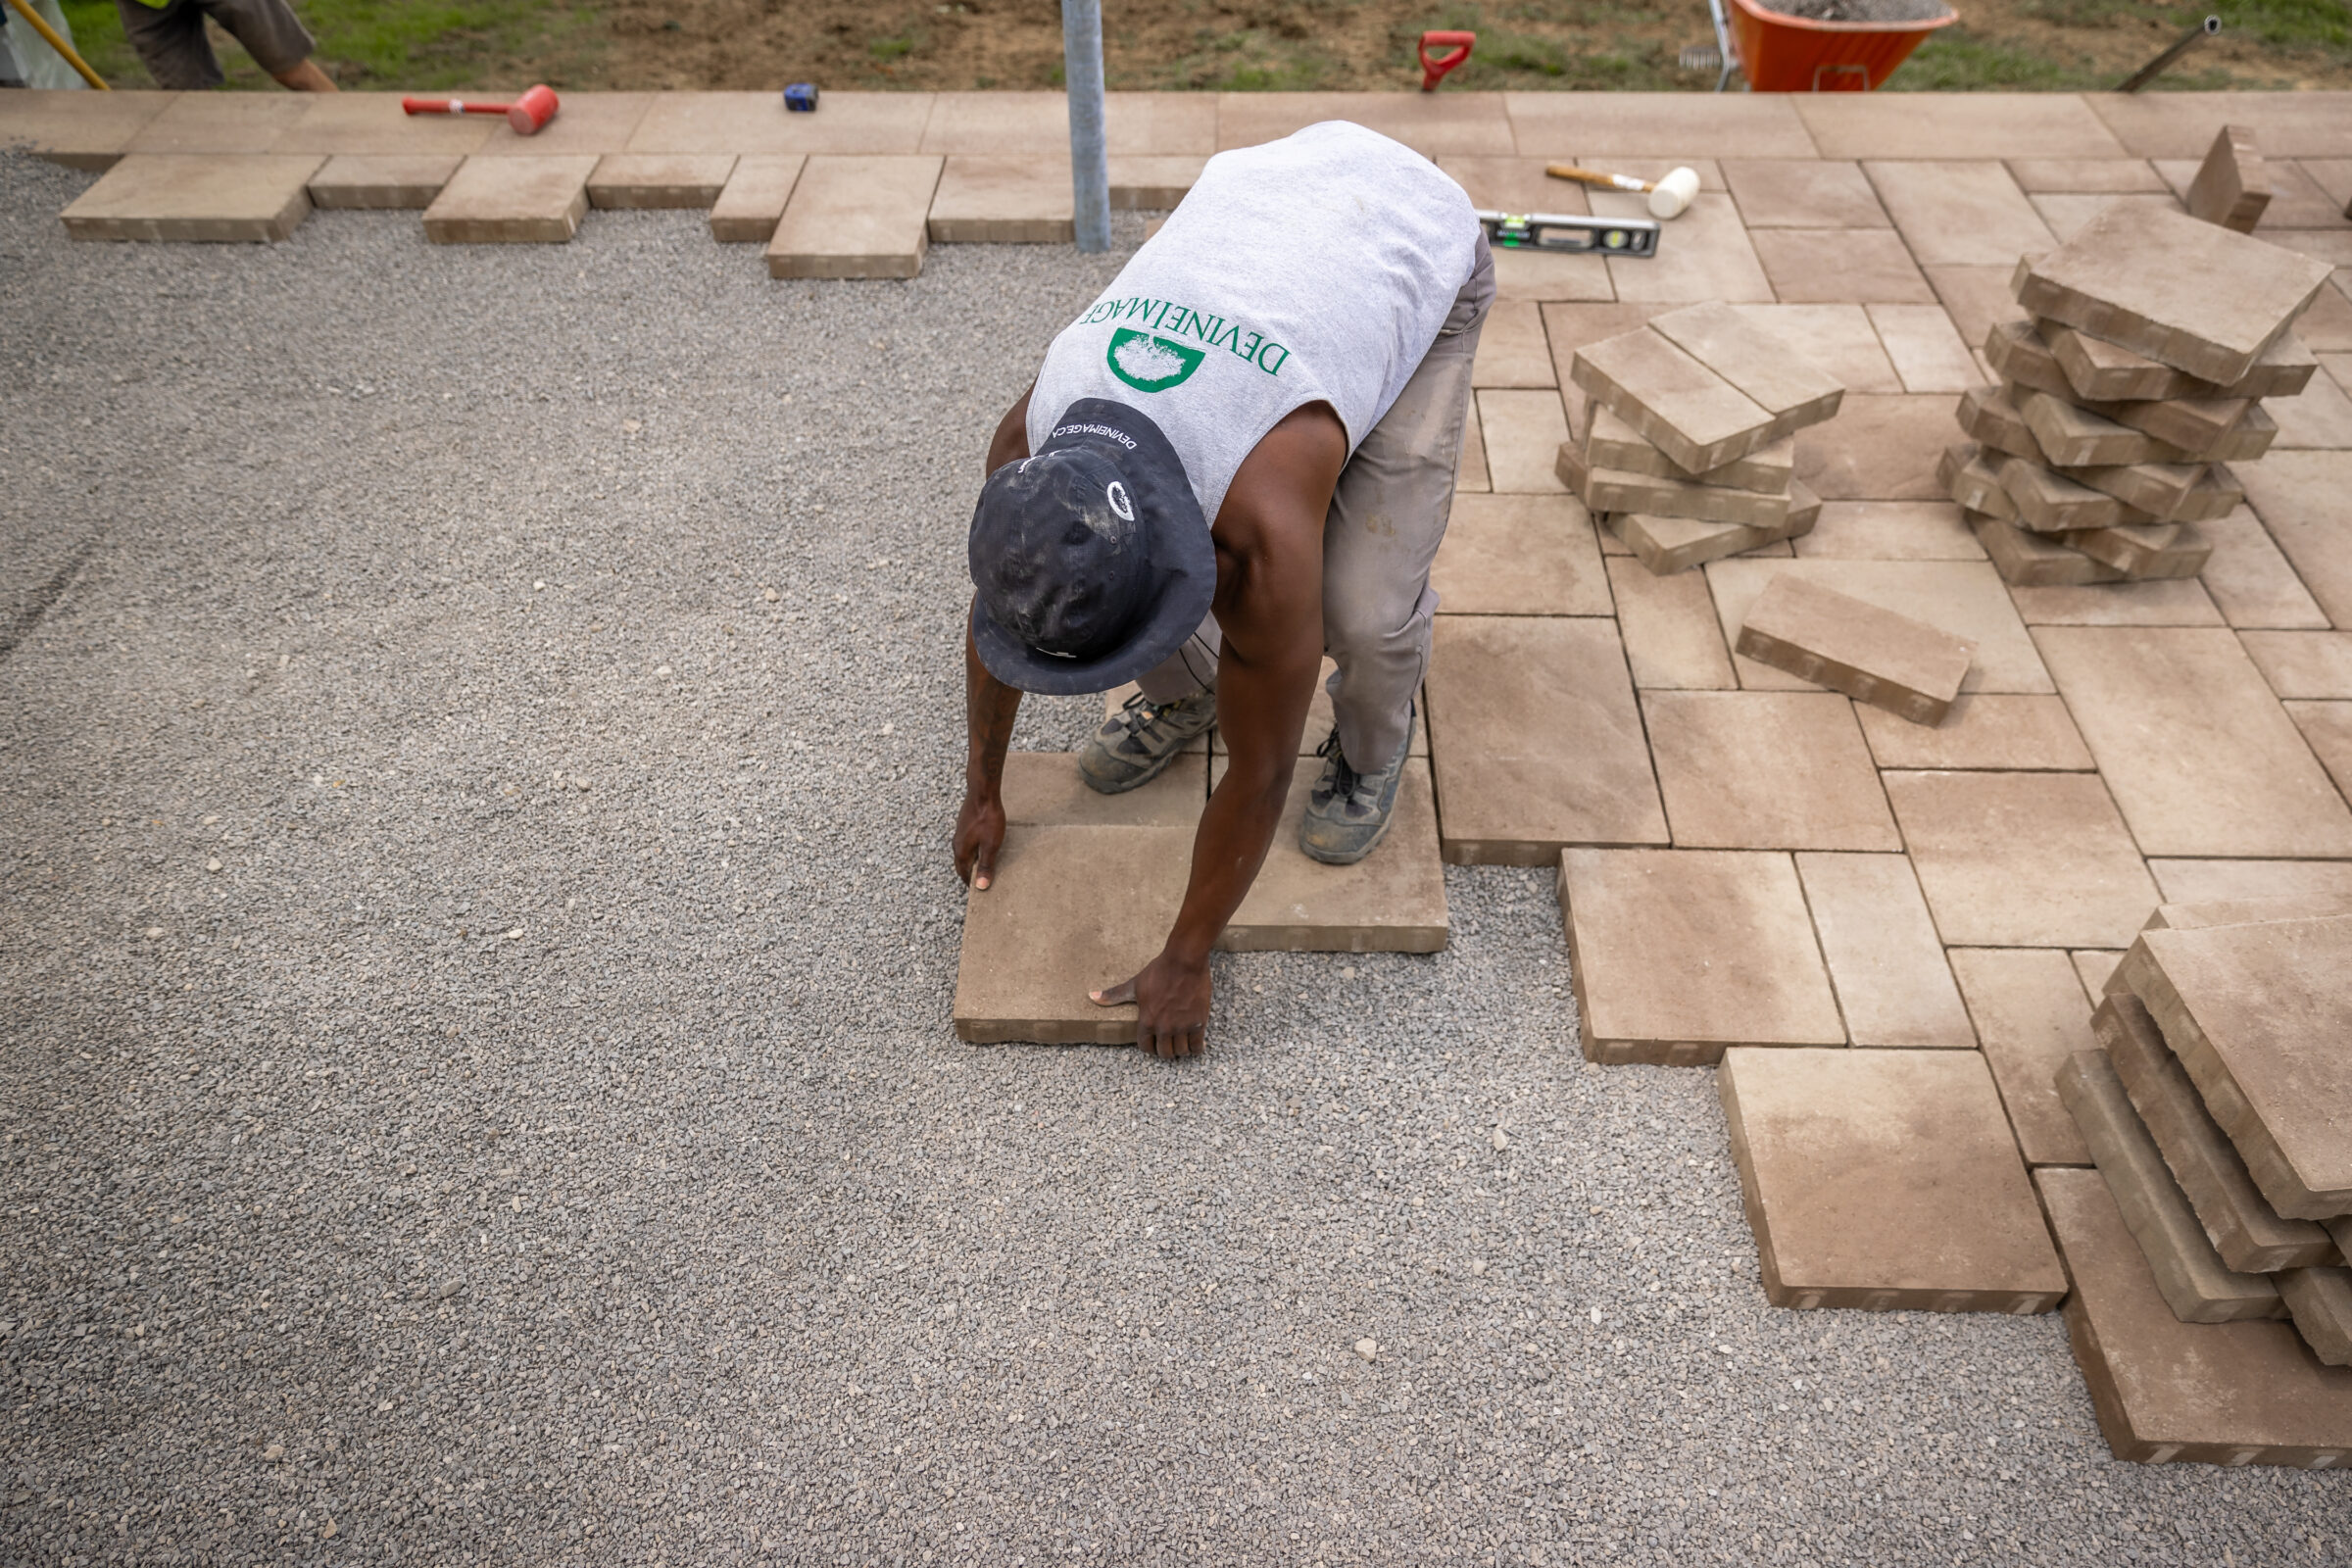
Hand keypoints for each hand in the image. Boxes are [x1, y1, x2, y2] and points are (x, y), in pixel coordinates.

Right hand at [954, 789, 1005, 889]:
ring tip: (981, 866)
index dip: (971, 883)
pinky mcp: (964, 825)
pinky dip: (972, 850)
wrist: (982, 793)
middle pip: (962, 864)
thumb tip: (981, 886)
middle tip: (980, 881)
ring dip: (971, 861)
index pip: (963, 873)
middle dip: (969, 873)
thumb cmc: (988, 818)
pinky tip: (981, 847)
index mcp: (961, 851)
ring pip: (963, 853)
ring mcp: (959, 833)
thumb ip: (986, 866)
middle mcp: (957, 843)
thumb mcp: (990, 845)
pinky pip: (966, 843)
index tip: (978, 890)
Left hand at [1092, 949, 1212, 1057]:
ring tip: (1182, 1044)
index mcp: (1146, 1021)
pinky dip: (1196, 1048)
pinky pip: (1197, 1046)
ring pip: (1181, 1052)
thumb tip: (1092, 996)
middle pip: (1165, 1053)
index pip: (1145, 1047)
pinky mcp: (1198, 1023)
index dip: (1150, 1047)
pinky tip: (1196, 1044)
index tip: (1154, 1044)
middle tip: (1169, 1045)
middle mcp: (1164, 1027)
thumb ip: (1114, 995)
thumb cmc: (1159, 971)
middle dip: (1165, 1051)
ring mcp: (1182, 1026)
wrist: (1184, 960)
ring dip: (1181, 1051)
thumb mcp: (1135, 984)